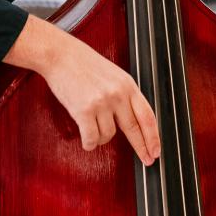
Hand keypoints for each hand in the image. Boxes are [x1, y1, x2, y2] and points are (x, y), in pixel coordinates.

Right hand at [3, 14, 160, 166]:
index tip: (156, 150)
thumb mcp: (113, 75)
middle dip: (141, 148)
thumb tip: (133, 121)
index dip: (153, 137)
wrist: (60, 55)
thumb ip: (124, 95)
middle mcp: (117, 94)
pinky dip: (89, 142)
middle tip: (146, 160)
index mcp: (127, 84)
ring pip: (108, 136)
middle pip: (134, 129)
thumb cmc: (83, 63)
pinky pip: (91, 138)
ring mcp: (101, 103)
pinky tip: (86, 137)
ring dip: (101, 137)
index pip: (147, 116)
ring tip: (92, 124)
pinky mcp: (84, 111)